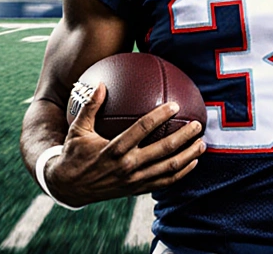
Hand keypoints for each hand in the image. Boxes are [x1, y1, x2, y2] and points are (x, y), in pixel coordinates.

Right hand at [44, 83, 205, 206]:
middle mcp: (128, 166)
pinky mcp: (137, 189)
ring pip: (168, 168)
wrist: (69, 187)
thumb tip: (102, 83)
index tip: (175, 105)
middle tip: (198, 125)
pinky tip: (192, 163)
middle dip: (184, 137)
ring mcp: (135, 180)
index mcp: (115, 149)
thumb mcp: (78, 129)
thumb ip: (90, 106)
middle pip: (163, 150)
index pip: (142, 129)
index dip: (160, 116)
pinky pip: (164, 182)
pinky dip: (181, 173)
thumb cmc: (74, 154)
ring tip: (202, 144)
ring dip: (188, 156)